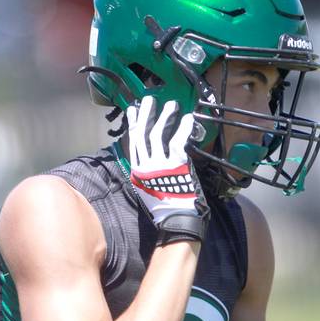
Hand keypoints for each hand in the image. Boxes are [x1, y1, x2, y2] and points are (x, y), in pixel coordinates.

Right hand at [126, 96, 208, 243]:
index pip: (133, 142)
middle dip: (145, 115)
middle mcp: (146, 166)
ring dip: (164, 117)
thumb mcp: (149, 189)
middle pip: (142, 134)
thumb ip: (148, 172)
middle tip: (149, 100)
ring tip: (171, 105)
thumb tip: (150, 157)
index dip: (134, 124)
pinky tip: (186, 119)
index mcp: (138, 172)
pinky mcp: (176, 164)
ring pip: (158, 134)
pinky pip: (178, 141)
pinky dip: (182, 128)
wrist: (178, 219)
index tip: (134, 110)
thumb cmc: (167, 207)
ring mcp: (160, 164)